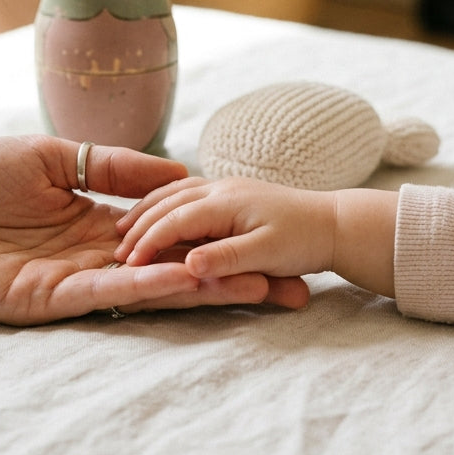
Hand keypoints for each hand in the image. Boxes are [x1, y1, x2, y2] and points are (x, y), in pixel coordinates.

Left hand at [0, 137, 309, 324]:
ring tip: (257, 284)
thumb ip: (110, 165)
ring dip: (202, 287)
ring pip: (149, 287)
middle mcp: (89, 254)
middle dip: (227, 272)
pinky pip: (106, 294)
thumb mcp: (48, 154)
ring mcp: (70, 281)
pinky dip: (148, 288)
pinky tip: (188, 281)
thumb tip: (177, 170)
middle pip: (170, 264)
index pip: (165, 229)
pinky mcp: (45, 301)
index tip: (266, 231)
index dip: (212, 232)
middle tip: (289, 279)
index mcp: (89, 217)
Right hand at [116, 177, 398, 297]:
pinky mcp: (229, 193)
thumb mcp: (267, 254)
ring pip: (173, 194)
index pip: (174, 220)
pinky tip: (155, 213)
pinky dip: (163, 202)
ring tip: (124, 230)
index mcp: (226, 203)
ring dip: (146, 210)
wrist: (337, 221)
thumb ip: (226, 259)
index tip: (126, 261)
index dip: (148, 241)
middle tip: (116, 250)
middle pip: (166, 203)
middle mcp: (220, 190)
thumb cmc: (305, 240)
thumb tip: (189, 266)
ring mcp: (224, 188)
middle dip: (138, 225)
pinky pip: (186, 192)